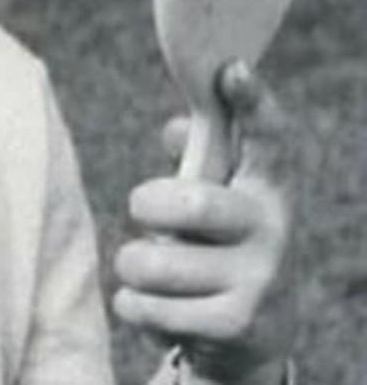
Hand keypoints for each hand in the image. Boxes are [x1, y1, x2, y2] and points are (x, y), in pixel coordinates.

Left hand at [113, 61, 298, 383]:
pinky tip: (150, 305)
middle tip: (142, 206)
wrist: (254, 336)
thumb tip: (175, 128)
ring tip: (148, 268)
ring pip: (154, 262)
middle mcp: (273, 229)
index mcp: (266, 185)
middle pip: (191, 203)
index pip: (267, 136)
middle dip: (148, 204)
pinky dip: (133, 305)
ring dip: (134, 264)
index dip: (251, 102)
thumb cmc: (217, 241)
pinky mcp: (236, 326)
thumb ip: (194, 154)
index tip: (231, 70)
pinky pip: (148, 306)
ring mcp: (260, 281)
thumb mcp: (215, 195)